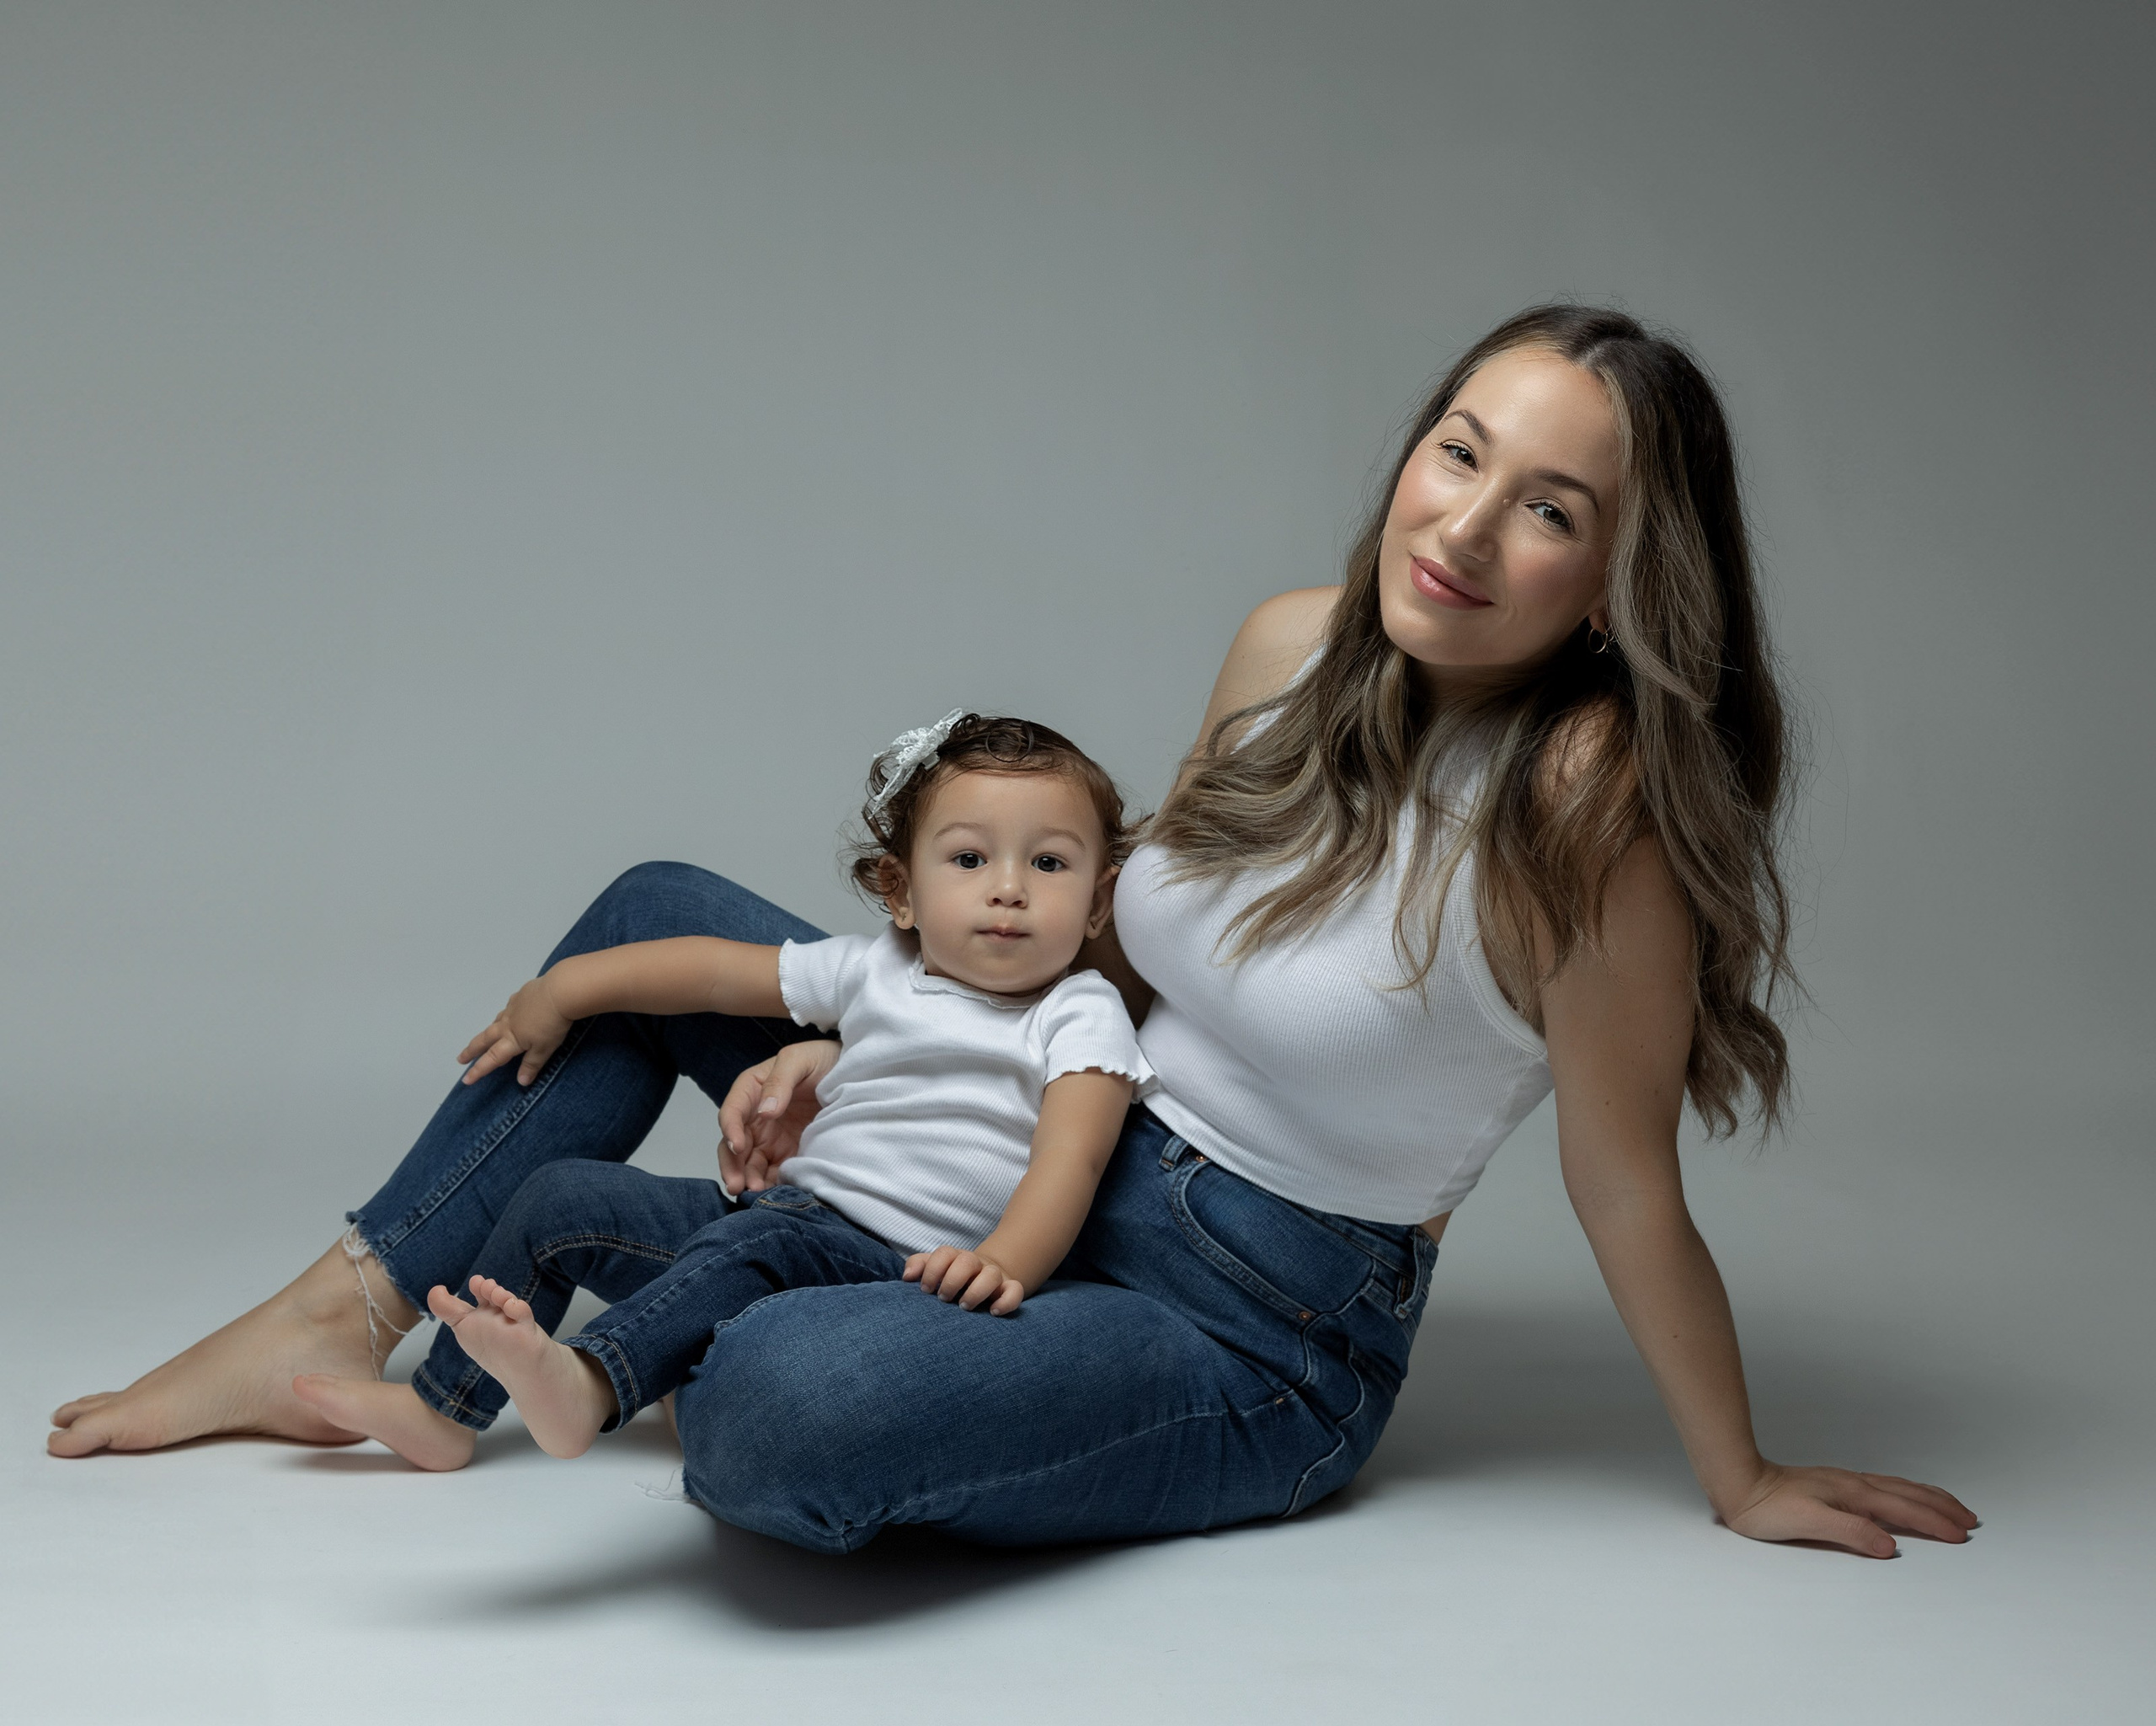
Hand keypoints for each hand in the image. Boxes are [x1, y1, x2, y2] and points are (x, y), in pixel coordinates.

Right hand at [458, 976, 574, 1085]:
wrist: (560, 992)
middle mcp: (508, 1023)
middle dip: (472, 1050)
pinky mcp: (521, 995)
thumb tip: (520, 1082)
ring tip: (485, 1037)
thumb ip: (532, 1064)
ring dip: (488, 1032)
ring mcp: (513, 1007)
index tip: (466, 1080)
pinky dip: (505, 1014)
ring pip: (495, 1022)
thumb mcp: (545, 1049)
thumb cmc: (553, 1024)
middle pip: (485, 1039)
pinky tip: (510, 1012)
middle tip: (461, 1059)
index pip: (492, 1058)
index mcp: (512, 1039)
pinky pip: (508, 1007)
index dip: (478, 1070)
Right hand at [717, 1039, 838, 1195]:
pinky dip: (768, 1184)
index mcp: (753, 1090)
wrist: (857, 1075)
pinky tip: (772, 1194)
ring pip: (749, 1163)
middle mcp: (757, 1117)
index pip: (733, 1111)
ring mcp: (772, 1138)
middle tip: (737, 1184)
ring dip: (747, 1179)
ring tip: (755, 1193)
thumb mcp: (801, 1059)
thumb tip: (765, 1113)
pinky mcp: (789, 1154)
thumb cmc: (825, 1060)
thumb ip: (780, 1080)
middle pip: (734, 1144)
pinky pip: (772, 1172)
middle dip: (732, 1165)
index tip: (739, 1146)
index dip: (730, 1129)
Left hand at [904, 1246, 1024, 1314]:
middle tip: (943, 1299)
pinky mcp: (1009, 1289)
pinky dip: (1007, 1302)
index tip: (925, 1290)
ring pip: (992, 1274)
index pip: (945, 1253)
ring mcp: (994, 1276)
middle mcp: (976, 1264)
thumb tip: (907, 1277)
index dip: (933, 1270)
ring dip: (976, 1291)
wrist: (986, 1281)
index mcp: (956, 1258)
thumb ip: (918, 1266)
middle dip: (952, 1280)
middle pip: (967, 1260)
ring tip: (964, 1306)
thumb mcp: (935, 1270)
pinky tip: (993, 1312)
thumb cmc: (953, 1279)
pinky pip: (1015, 1291)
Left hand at [1717, 1461, 1977, 1557]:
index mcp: (1853, 1494)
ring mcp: (1845, 1484)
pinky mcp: (1835, 1486)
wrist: (1738, 1483)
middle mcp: (1854, 1485)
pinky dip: (1905, 1493)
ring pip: (1897, 1488)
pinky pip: (1883, 1488)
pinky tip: (1902, 1497)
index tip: (1962, 1535)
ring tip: (1949, 1505)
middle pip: (1908, 1494)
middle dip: (1942, 1507)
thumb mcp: (1810, 1523)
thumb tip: (1889, 1545)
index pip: (1904, 1510)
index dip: (1935, 1523)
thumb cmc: (1768, 1507)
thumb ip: (1851, 1532)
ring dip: (1927, 1497)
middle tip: (1970, 1520)